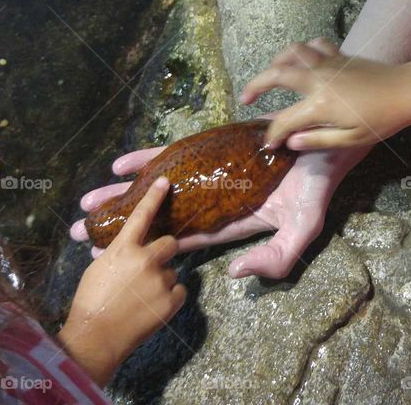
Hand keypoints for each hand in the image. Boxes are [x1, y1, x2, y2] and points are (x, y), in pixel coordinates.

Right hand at [58, 178, 185, 385]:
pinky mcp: (172, 300)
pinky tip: (152, 306)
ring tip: (142, 295)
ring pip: (171, 270)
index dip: (153, 196)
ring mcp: (161, 280)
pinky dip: (169, 297)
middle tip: (150, 265)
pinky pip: (179, 290)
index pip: (141, 216)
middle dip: (163, 251)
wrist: (96, 337)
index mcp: (123, 249)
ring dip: (161, 278)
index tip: (164, 181)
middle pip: (170, 243)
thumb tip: (125, 248)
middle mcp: (146, 259)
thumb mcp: (98, 269)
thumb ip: (116, 254)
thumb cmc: (90, 302)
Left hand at [70, 142, 367, 278]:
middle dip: (124, 223)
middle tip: (85, 231)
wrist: (325, 138)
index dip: (148, 250)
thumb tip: (233, 273)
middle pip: (161, 215)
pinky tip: (120, 165)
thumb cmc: (317, 184)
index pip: (183, 239)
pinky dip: (146, 159)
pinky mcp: (212, 146)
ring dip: (125, 194)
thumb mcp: (302, 230)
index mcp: (232, 222)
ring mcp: (211, 171)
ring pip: (160, 185)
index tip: (114, 257)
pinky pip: (173, 153)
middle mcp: (215, 199)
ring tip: (89, 202)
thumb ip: (276, 259)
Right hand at [241, 38, 410, 149]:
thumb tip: (291, 142)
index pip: (285, 122)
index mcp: (319, 105)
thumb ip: (317, 140)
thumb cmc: (382, 119)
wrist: (406, 91)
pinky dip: (304, 49)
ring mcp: (328, 63)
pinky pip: (315, 45)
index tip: (269, 145)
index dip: (273, 136)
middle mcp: (318, 79)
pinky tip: (303, 60)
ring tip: (270, 75)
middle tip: (245, 99)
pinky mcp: (339, 55)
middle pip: (276, 74)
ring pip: (292, 52)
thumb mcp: (351, 140)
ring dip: (276, 61)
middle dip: (255, 86)